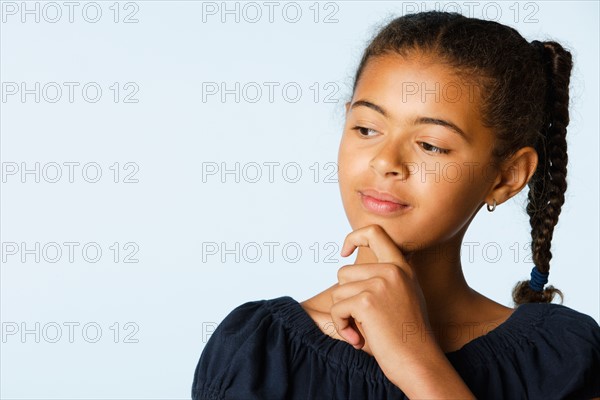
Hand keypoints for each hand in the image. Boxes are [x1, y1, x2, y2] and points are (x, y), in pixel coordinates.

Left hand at [330, 224, 431, 371]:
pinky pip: (337, 309)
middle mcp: (392, 271)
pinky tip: (359, 339)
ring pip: (338, 292)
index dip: (353, 237)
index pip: (375, 232)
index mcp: (401, 268)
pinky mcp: (367, 301)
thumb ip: (382, 281)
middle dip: (346, 299)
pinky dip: (341, 326)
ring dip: (343, 315)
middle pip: (344, 272)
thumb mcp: (401, 298)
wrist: (419, 362)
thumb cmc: (406, 338)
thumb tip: (344, 272)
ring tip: (364, 331)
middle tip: (363, 322)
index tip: (344, 251)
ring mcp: (380, 283)